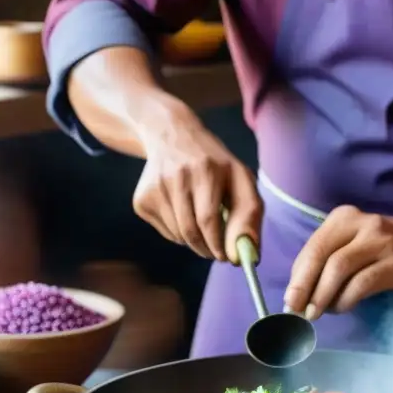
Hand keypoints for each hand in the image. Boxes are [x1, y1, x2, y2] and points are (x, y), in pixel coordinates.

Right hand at [132, 109, 261, 262]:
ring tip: (202, 225)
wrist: (171, 136)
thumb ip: (249, 213)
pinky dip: (179, 235)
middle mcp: (177, 176)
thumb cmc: (215, 164)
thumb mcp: (240, 178)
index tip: (226, 256)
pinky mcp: (142, 199)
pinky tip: (184, 214)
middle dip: (207, 249)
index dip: (217, 244)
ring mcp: (155, 187)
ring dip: (195, 242)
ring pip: (178, 236)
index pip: (208, 220)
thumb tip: (248, 254)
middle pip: (191, 232)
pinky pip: (166, 233)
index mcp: (206, 169)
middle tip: (216, 250)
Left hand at [284, 206, 392, 318]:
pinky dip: (346, 299)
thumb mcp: (352, 243)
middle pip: (322, 255)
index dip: (297, 276)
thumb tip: (299, 293)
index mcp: (342, 218)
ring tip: (317, 313)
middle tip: (295, 311)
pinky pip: (362, 283)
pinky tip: (341, 308)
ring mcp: (379, 241)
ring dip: (323, 295)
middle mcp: (359, 223)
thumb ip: (327, 261)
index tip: (289, 301)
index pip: (312, 247)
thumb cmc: (382, 247)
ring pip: (340, 268)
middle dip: (304, 286)